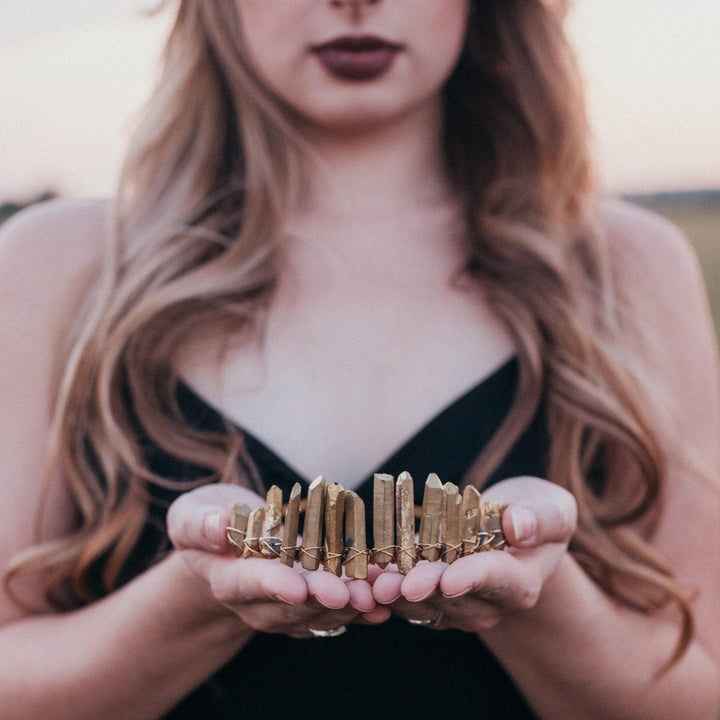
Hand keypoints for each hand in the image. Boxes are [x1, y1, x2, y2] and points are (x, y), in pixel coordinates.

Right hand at [167, 484, 389, 637]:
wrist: (224, 543)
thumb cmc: (206, 521)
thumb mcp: (190, 515)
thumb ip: (200, 524)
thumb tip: (218, 525)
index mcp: (227, 578)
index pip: (250, 584)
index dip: (275, 585)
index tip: (298, 585)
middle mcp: (258, 601)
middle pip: (293, 604)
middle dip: (324, 599)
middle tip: (351, 594)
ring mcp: (287, 604)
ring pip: (320, 611)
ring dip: (351, 604)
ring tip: (377, 594)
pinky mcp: (310, 599)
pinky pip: (337, 606)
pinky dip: (362, 600)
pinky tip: (386, 591)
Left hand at [372, 476, 576, 631]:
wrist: (514, 527)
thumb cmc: (537, 513)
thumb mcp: (554, 507)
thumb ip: (542, 519)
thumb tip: (519, 525)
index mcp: (521, 582)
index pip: (496, 581)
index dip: (471, 579)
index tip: (448, 578)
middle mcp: (489, 603)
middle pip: (451, 598)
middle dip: (420, 590)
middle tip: (393, 584)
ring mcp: (457, 604)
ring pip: (422, 604)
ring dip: (394, 594)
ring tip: (370, 581)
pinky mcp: (431, 596)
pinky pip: (405, 597)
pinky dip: (383, 586)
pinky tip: (361, 574)